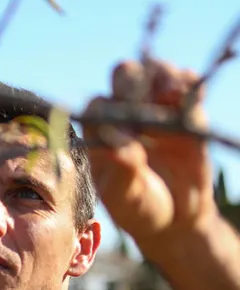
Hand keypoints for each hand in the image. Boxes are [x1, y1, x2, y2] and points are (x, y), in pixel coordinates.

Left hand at [82, 58, 217, 250]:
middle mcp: (124, 113)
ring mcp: (156, 108)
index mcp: (99, 132)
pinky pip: (188, 84)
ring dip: (164, 76)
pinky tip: (192, 95)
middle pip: (124, 75)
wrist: (175, 218)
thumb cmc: (138, 208)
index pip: (97, 105)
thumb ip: (123, 171)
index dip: (109, 111)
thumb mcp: (126, 197)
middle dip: (134, 82)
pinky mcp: (186, 111)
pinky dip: (191, 83)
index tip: (125, 132)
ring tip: (172, 95)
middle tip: (145, 104)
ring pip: (155, 71)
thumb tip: (121, 146)